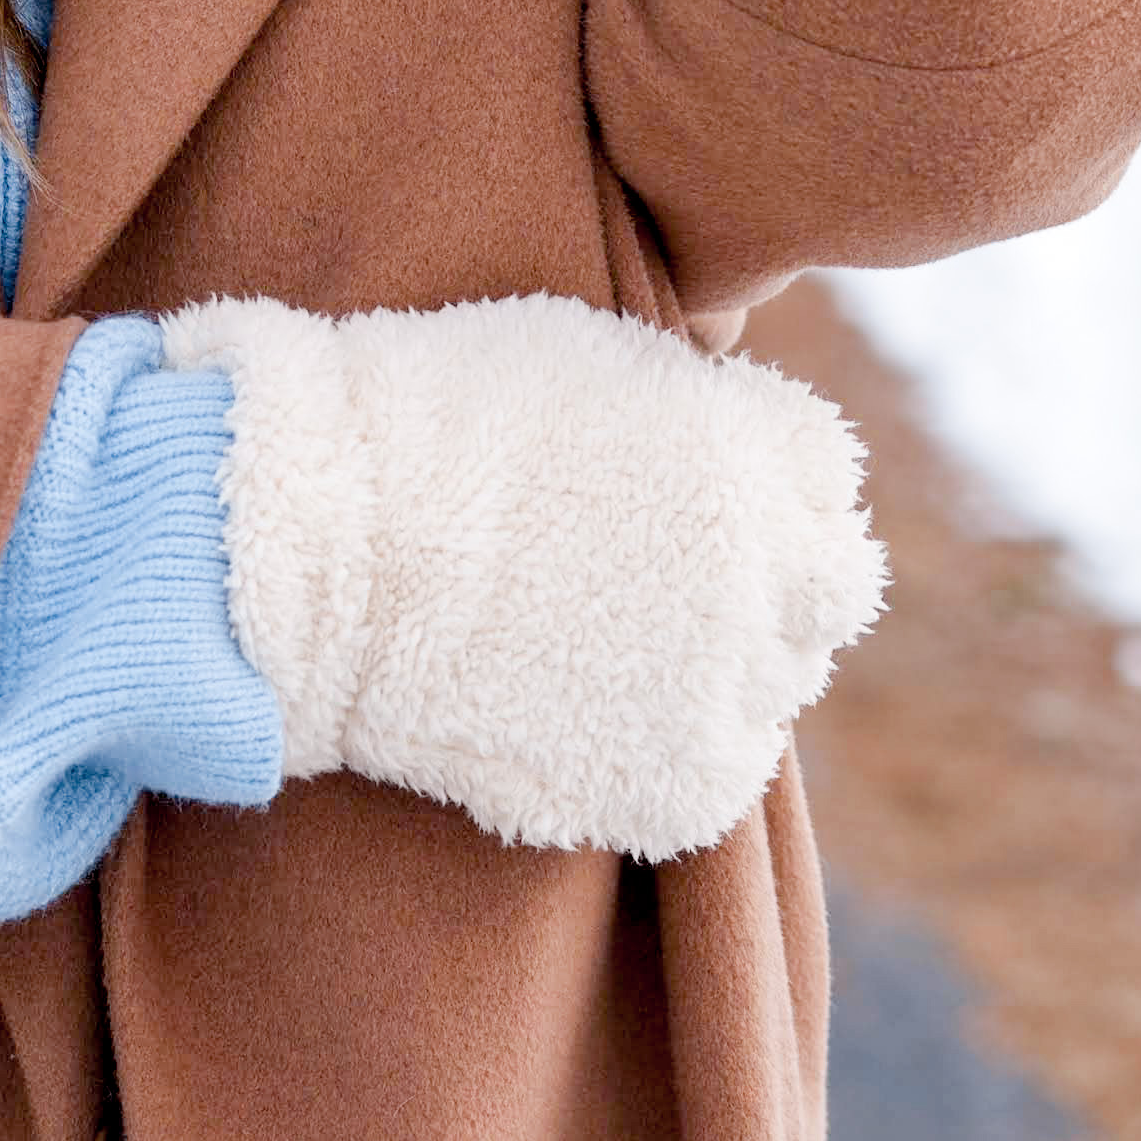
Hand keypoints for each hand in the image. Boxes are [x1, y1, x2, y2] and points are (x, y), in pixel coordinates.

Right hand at [164, 286, 884, 864]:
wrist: (313, 549)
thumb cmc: (418, 425)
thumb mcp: (581, 356)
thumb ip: (689, 400)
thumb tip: (732, 422)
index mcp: (746, 452)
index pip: (826, 479)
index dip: (767, 484)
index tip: (708, 497)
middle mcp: (763, 570)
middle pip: (828, 590)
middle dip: (767, 581)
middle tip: (668, 583)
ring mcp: (723, 684)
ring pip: (779, 686)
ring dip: (727, 667)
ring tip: (619, 649)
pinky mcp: (674, 784)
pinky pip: (726, 777)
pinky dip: (681, 753)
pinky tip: (605, 718)